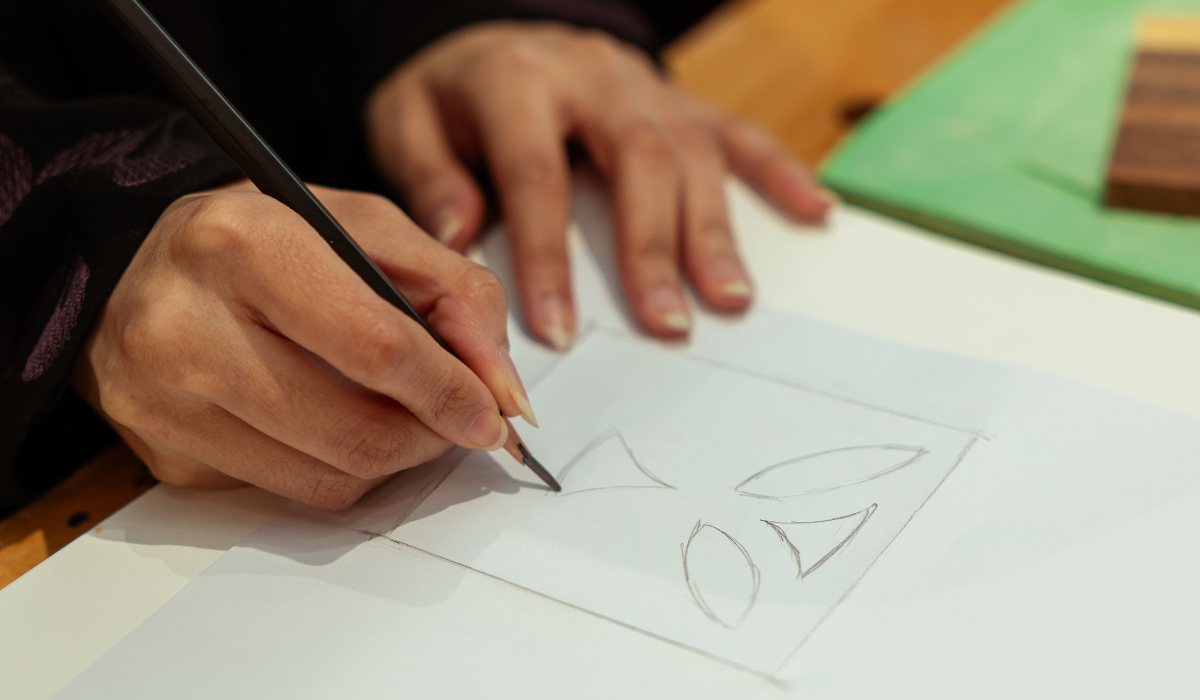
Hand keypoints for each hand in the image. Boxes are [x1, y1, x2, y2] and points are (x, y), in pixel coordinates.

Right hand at [73, 180, 534, 509]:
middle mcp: (185, 326)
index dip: (451, 390)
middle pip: (356, 431)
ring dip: (391, 459)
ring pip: (329, 478)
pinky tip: (328, 421)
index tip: (494, 412)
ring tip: (400, 416)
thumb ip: (454, 292)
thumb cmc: (262, 239)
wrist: (136, 265)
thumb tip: (502, 387)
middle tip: (457, 421)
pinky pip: (288, 491)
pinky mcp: (163, 454)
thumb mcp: (365, 228)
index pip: (375, 346)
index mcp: (242, 244)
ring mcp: (163, 402)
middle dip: (432, 437)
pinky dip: (334, 466)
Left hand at [366, 21, 831, 348]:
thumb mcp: (406, 122)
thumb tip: (458, 241)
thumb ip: (426, 177)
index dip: (547, 257)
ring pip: (691, 150)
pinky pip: (736, 130)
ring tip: (730, 299)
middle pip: (636, 159)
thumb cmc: (450, 98)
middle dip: (653, 246)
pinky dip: (778, 171)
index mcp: (518, 81)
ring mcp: (644, 84)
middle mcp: (592, 74)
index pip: (538, 175)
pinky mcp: (678, 99)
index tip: (555, 332)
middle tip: (667, 322)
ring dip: (713, 228)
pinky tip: (813, 210)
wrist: (493, 43)